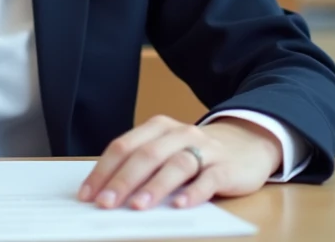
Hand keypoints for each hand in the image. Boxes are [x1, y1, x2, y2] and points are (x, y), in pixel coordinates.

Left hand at [79, 115, 281, 210]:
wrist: (247, 143)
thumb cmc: (195, 153)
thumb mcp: (166, 151)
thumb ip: (141, 166)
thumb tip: (106, 194)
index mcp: (158, 127)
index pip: (124, 146)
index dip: (103, 170)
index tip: (87, 194)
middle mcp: (180, 134)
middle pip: (147, 155)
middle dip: (124, 180)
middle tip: (106, 203)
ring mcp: (205, 149)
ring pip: (177, 165)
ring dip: (155, 186)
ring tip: (138, 206)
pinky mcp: (227, 167)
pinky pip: (209, 179)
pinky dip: (194, 192)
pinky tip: (180, 205)